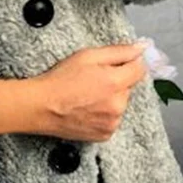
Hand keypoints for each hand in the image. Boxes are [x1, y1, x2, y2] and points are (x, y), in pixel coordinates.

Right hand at [0, 44, 146, 140]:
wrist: (40, 107)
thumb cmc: (59, 80)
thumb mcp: (88, 56)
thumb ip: (119, 51)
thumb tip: (142, 48)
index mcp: (115, 83)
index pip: (140, 69)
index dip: (128, 63)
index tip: (117, 64)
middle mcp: (117, 105)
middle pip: (128, 87)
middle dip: (116, 82)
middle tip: (92, 81)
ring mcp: (112, 122)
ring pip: (120, 104)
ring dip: (110, 99)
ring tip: (87, 96)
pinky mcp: (105, 134)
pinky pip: (112, 119)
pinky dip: (103, 114)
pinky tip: (87, 109)